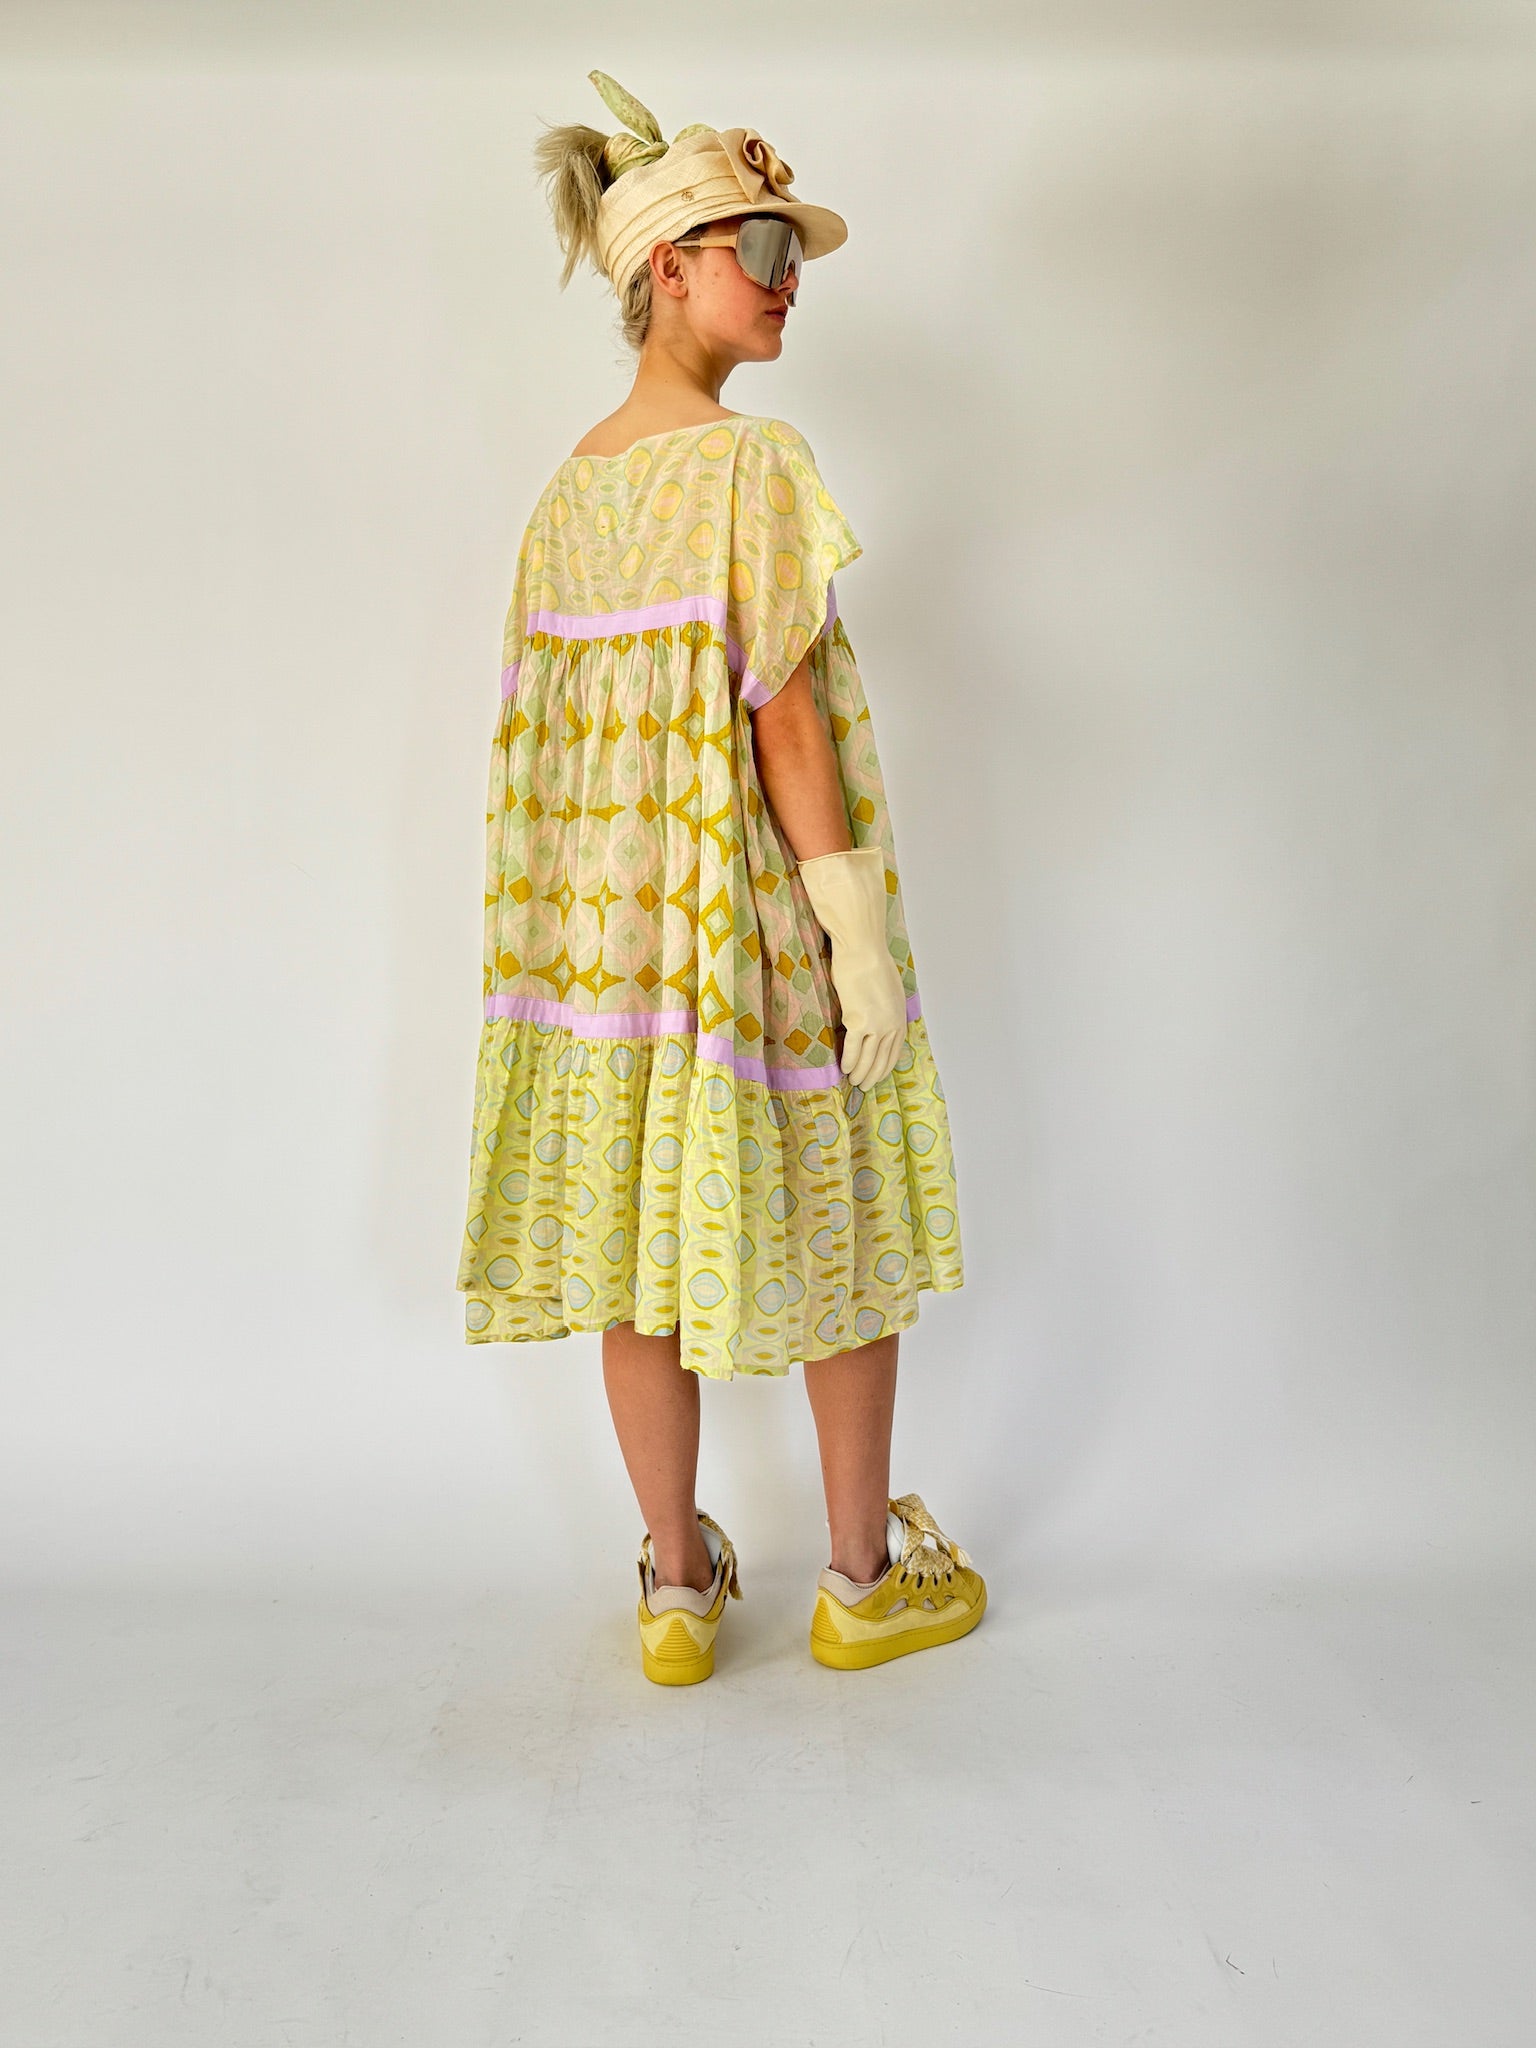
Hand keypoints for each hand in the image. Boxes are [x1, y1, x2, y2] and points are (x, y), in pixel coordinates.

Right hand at [794, 846, 908, 1088]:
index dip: (885, 1067)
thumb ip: (887, 1007)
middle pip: (881, 1059)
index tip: (878, 1076)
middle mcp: (891, 1026)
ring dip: (860, 1073)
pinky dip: (848, 1061)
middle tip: (865, 1086)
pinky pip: (852, 1048)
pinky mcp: (859, 1022)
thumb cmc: (873, 964)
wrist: (863, 951)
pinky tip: (843, 1069)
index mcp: (899, 1018)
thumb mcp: (890, 989)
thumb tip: (881, 1016)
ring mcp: (876, 1026)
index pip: (894, 1052)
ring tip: (853, 1081)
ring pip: (867, 1058)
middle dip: (873, 1075)